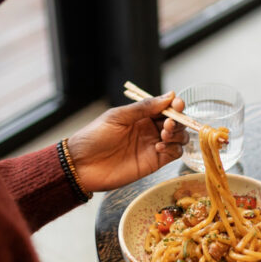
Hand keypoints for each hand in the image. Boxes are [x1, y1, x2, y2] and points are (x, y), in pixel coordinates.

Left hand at [67, 93, 188, 192]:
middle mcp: (149, 129)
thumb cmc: (94, 137)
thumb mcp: (118, 117)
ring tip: (163, 134)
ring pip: (179, 137)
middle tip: (169, 124)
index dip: (175, 105)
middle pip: (176, 122)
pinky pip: (173, 154)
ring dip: (177, 134)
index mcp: (141, 115)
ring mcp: (152, 146)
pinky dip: (173, 148)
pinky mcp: (154, 162)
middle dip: (178, 120)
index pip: (165, 107)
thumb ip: (144, 108)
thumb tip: (169, 96)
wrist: (81, 165)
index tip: (177, 105)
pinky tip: (158, 147)